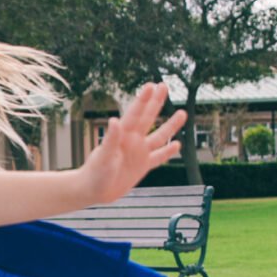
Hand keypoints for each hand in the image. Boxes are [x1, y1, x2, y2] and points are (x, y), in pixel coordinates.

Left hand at [79, 83, 185, 204]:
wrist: (93, 191)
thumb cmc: (95, 173)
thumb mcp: (104, 157)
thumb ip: (110, 139)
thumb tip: (114, 120)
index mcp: (123, 136)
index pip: (135, 113)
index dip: (143, 99)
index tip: (151, 85)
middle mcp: (133, 141)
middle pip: (148, 118)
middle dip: (156, 102)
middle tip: (164, 86)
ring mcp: (139, 153)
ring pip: (159, 136)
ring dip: (170, 125)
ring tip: (182, 113)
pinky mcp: (142, 166)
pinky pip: (158, 157)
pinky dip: (168, 152)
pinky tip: (177, 144)